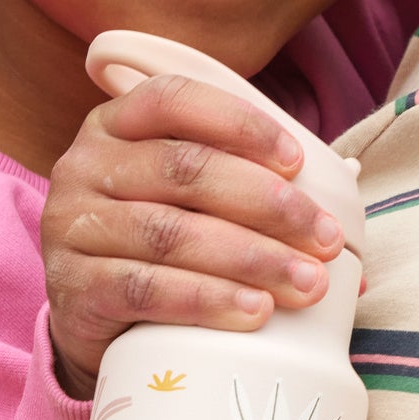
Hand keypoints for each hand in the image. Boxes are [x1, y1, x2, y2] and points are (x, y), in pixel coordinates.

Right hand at [42, 74, 346, 397]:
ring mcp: (72, 227)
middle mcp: (85, 166)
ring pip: (170, 233)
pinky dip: (208, 300)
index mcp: (116, 125)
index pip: (175, 100)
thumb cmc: (159, 245)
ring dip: (251, 259)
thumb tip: (346, 193)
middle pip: (184, 170)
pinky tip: (253, 311)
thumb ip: (249, 181)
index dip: (241, 125)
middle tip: (324, 239)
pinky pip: (146, 289)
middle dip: (268, 205)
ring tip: (305, 283)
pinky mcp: (73, 288)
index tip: (297, 162)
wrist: (93, 319)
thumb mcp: (191, 201)